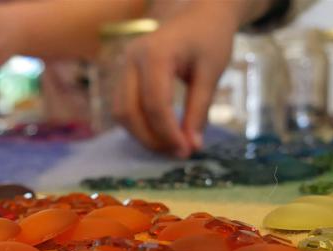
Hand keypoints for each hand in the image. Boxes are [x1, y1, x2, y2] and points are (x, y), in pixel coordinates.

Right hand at [113, 5, 239, 157]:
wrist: (200, 15)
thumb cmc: (210, 38)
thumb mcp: (211, 73)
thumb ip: (199, 110)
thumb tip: (192, 146)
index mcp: (156, 54)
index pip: (155, 104)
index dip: (168, 133)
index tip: (186, 151)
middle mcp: (132, 59)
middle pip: (129, 111)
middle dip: (151, 139)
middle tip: (178, 153)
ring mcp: (125, 65)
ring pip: (121, 112)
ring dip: (142, 135)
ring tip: (171, 146)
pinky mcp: (125, 73)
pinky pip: (124, 106)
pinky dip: (139, 124)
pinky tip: (162, 133)